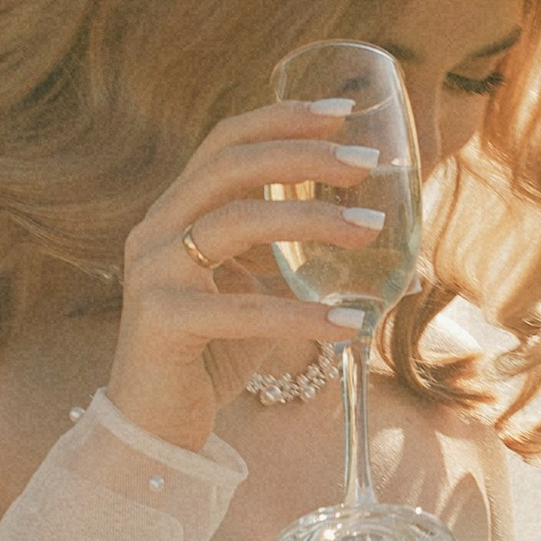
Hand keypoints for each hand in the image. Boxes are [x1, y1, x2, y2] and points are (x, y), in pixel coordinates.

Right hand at [110, 100, 384, 450]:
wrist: (155, 429)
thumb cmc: (211, 356)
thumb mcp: (258, 294)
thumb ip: (297, 263)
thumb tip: (388, 249)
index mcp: (176, 213)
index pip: (225, 142)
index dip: (280, 119)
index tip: (341, 111)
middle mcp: (156, 231)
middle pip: (229, 166)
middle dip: (302, 156)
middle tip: (364, 164)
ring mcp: (152, 274)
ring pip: (235, 223)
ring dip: (311, 221)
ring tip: (371, 231)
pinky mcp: (160, 322)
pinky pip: (240, 309)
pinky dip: (299, 314)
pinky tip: (349, 323)